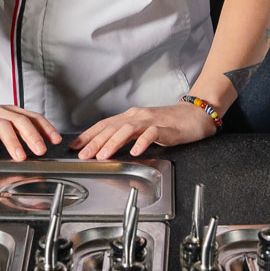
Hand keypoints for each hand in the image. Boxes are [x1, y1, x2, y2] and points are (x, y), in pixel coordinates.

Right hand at [0, 99, 61, 159]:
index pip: (33, 117)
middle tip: (40, 150)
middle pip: (20, 121)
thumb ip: (21, 134)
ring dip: (12, 141)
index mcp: (12, 112)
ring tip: (19, 155)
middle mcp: (1, 113)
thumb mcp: (5, 124)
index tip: (55, 140)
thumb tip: (40, 149)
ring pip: (1, 126)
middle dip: (32, 136)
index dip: (46, 128)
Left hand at [73, 103, 214, 158]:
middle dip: (95, 141)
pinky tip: (135, 151)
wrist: (195, 115)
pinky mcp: (166, 128)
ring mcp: (151, 121)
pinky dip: (142, 142)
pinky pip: (152, 134)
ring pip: (128, 129)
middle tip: (83, 154)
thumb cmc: (169, 124)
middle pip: (112, 127)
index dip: (88, 135)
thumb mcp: (143, 128)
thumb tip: (105, 146)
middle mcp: (137, 116)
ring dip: (113, 142)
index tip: (74, 146)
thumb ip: (125, 135)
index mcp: (130, 117)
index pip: (104, 125)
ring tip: (103, 155)